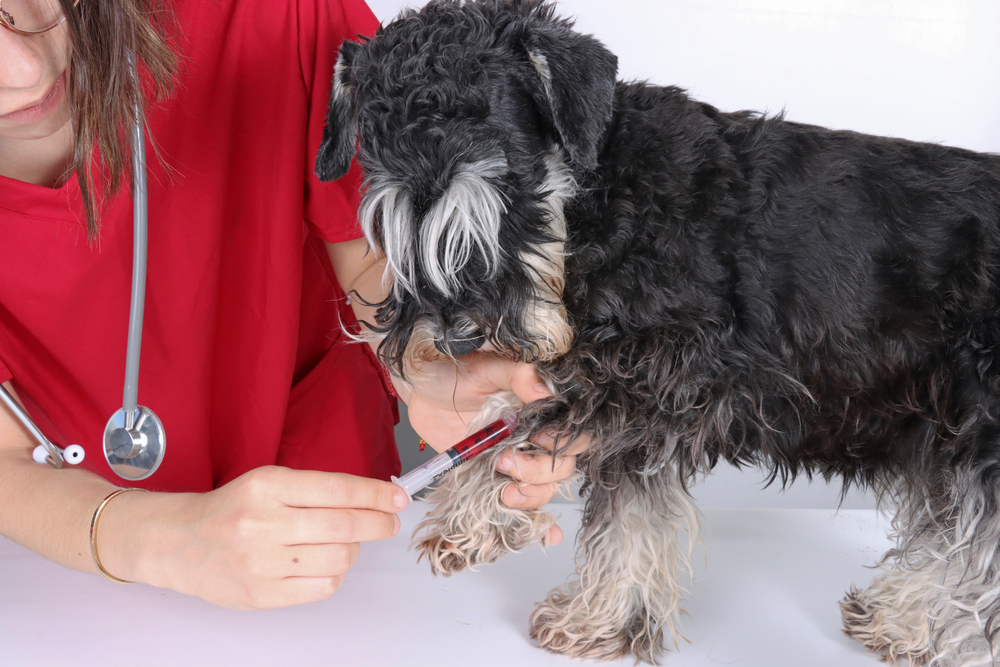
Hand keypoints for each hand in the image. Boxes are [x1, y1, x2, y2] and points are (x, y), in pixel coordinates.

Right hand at [134, 466, 407, 609]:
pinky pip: (322, 588)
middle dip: (378, 523)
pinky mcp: (261, 595)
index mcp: (267, 486)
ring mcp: (261, 562)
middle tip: (389, 523)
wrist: (180, 542)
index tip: (397, 498)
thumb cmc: (232, 509)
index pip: (338, 488)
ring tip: (346, 542)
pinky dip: (336, 575)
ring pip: (339, 558)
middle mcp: (263, 523)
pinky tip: (327, 565)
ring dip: (354, 549)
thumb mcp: (269, 482)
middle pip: (344, 525)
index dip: (376, 494)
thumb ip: (316, 489)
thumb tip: (373, 497)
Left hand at [392, 352, 589, 544]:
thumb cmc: (454, 373)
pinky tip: (549, 535)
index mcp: (541, 409)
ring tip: (506, 492)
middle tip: (505, 464)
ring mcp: (517, 460)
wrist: (421, 391)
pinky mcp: (497, 479)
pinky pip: (523, 503)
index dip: (561, 445)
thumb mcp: (486, 367)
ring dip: (532, 497)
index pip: (572, 434)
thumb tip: (544, 390)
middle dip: (538, 474)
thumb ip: (517, 375)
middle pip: (561, 467)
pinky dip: (540, 523)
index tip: (536, 442)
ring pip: (545, 489)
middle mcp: (534, 437)